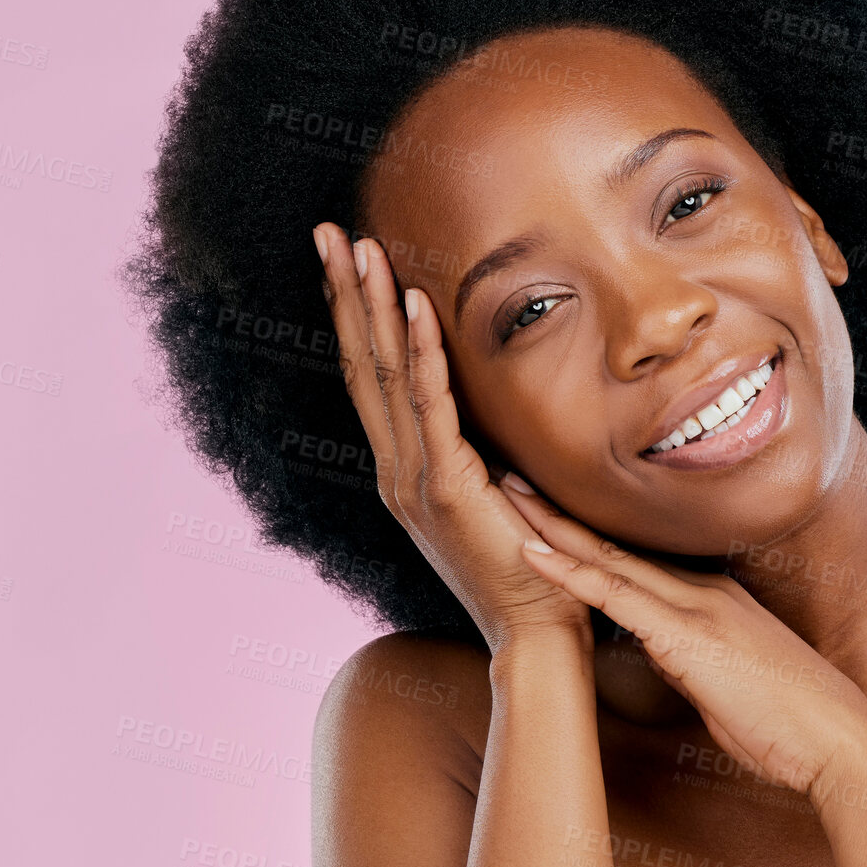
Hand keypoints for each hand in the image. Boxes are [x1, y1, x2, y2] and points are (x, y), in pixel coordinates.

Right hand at [313, 223, 588, 651]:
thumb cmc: (531, 567)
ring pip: (384, 376)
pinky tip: (413, 306)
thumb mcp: (500, 494)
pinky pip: (431, 408)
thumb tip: (498, 403)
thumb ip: (486, 451)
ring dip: (371, 308)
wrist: (537, 633)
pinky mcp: (448, 489)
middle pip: (361, 364)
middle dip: (345, 294)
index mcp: (406, 469)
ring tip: (360, 250)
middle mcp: (397, 470)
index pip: (371, 376)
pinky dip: (421, 353)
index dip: (355, 316)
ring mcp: (415, 480)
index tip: (346, 259)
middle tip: (329, 233)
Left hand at [499, 485, 866, 800]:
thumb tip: (663, 654)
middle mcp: (702, 589)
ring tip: (505, 494)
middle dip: (560, 510)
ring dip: (552, 525)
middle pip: (616, 543)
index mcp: (714, 597)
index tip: (550, 506)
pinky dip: (569, 572)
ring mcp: (696, 607)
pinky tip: (532, 554)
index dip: (590, 530)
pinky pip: (616, 596)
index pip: (638, 556)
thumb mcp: (730, 682)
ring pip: (608, 557)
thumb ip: (692, 659)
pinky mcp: (687, 635)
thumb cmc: (793, 722)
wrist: (840, 739)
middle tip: (512, 475)